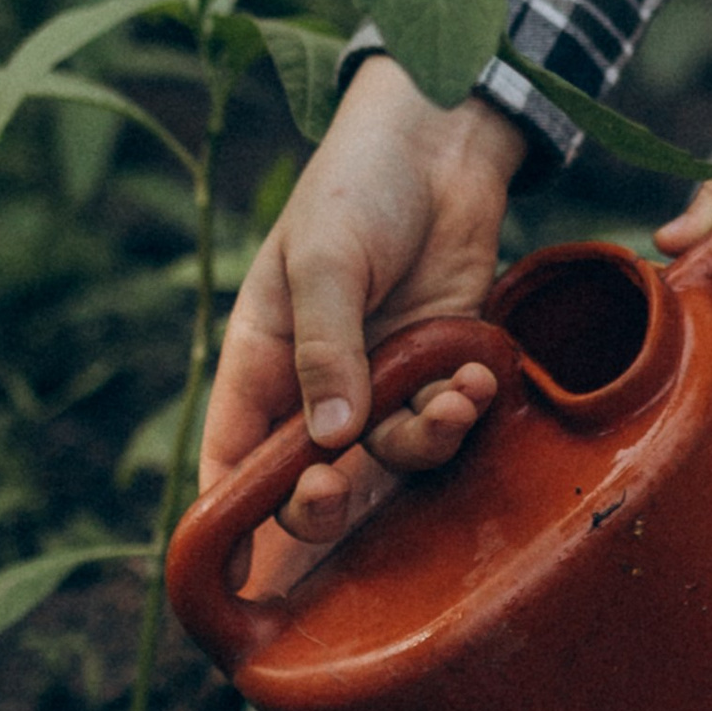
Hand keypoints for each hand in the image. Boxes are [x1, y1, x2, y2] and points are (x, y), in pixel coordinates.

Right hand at [202, 59, 526, 579]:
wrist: (442, 138)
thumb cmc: (359, 186)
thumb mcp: (326, 259)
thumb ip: (326, 349)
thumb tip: (329, 441)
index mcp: (261, 361)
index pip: (234, 461)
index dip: (236, 522)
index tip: (250, 571)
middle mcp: (317, 386)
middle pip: (310, 486)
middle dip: (327, 507)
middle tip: (342, 489)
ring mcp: (381, 381)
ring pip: (390, 463)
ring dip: (420, 446)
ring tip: (450, 398)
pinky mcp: (438, 367)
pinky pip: (443, 422)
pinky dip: (461, 413)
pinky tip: (477, 376)